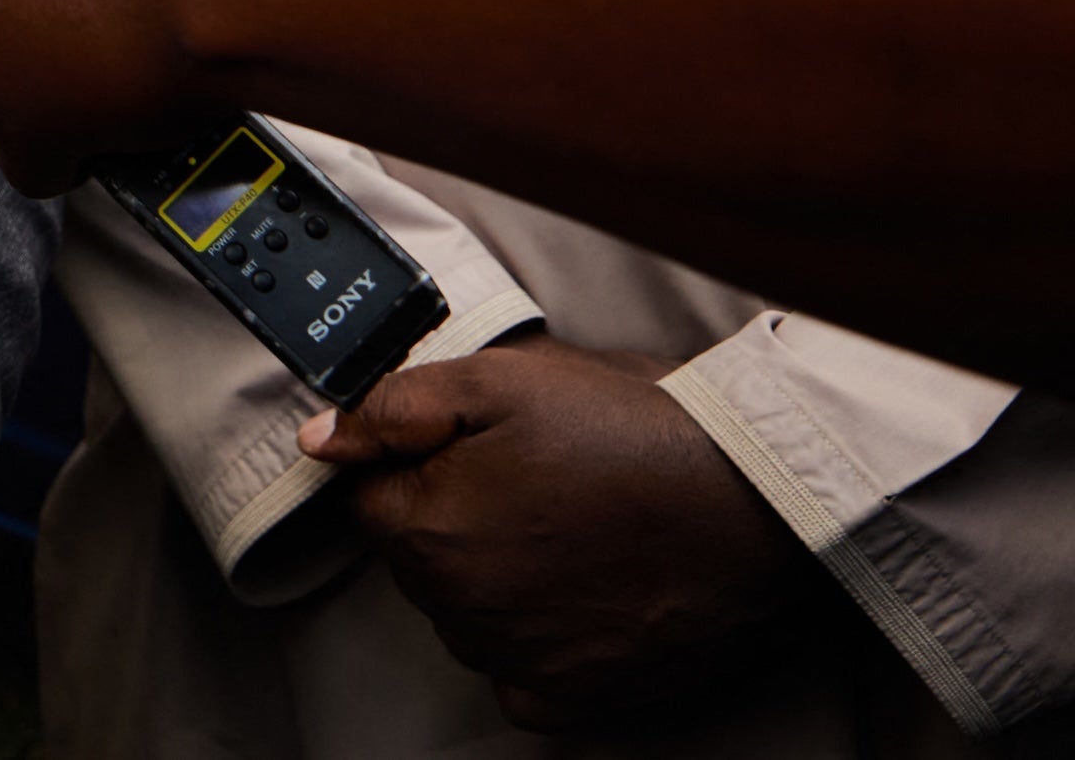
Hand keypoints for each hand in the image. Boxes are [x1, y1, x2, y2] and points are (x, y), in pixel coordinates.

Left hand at [303, 337, 819, 729]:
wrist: (753, 500)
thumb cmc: (633, 431)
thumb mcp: (500, 381)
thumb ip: (395, 408)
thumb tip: (321, 439)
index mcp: (432, 531)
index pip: (372, 502)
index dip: (415, 466)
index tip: (470, 450)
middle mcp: (465, 609)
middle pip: (418, 561)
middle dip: (450, 518)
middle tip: (530, 478)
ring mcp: (522, 658)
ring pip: (465, 617)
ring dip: (489, 580)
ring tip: (563, 527)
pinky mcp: (578, 694)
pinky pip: (519, 678)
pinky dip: (531, 644)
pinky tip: (572, 596)